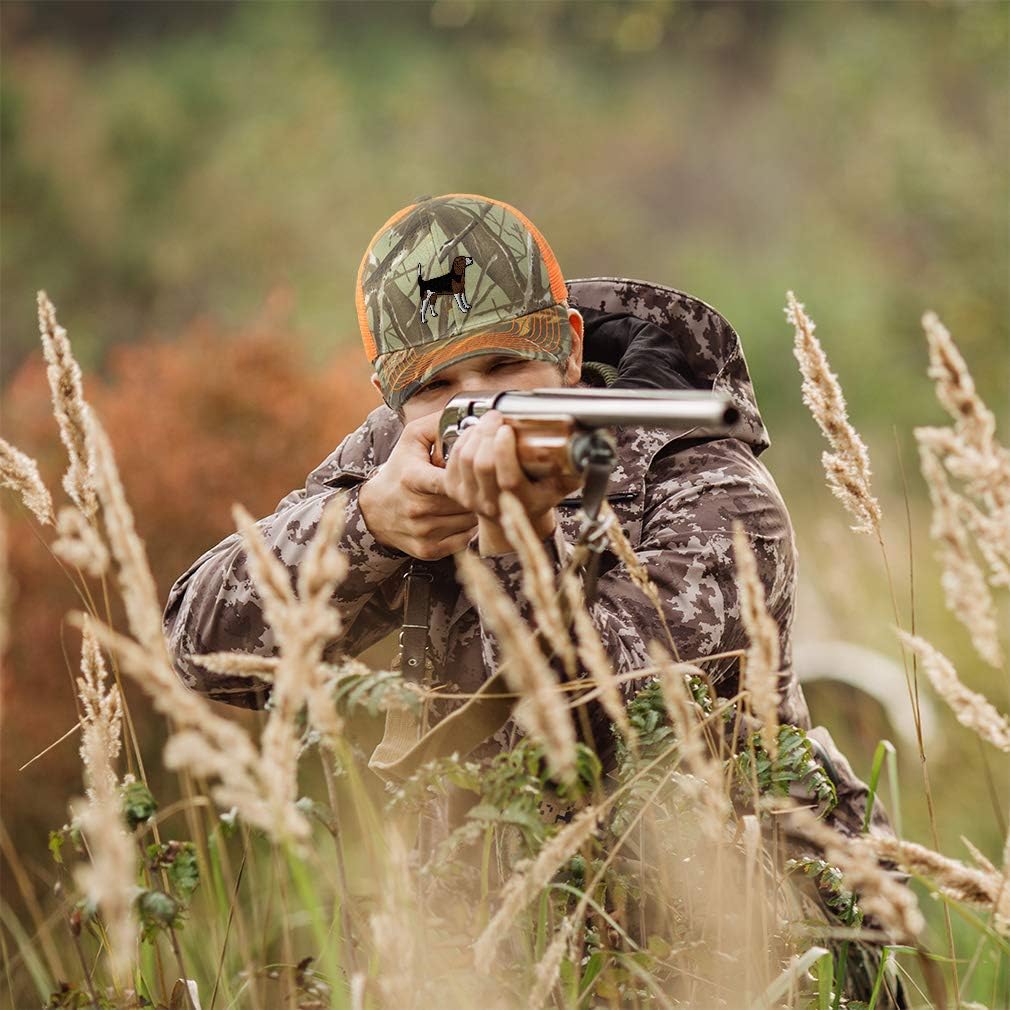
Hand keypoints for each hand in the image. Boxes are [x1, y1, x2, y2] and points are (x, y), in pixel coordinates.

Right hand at [358, 412, 477, 559]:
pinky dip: (470, 526)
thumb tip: (473, 416)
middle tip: (487, 479)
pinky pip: (465, 538)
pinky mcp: (429, 551)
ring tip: (474, 495)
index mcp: (413, 479)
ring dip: (477, 507)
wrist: (374, 511)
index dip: (471, 471)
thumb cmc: (399, 471)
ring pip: (470, 520)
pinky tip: (464, 514)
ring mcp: (423, 532)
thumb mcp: (411, 440)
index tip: (481, 463)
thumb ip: (438, 424)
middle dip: (480, 488)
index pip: (450, 478)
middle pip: (467, 499)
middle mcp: (417, 509)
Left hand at [442, 410, 583, 554]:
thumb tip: (594, 446)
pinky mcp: (454, 491)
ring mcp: (470, 499)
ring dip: (475, 433)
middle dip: (487, 433)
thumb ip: (576, 468)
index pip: (506, 479)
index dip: (503, 452)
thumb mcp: (562, 485)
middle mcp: (492, 504)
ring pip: (464, 459)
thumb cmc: (540, 494)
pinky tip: (475, 432)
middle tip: (497, 417)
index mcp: (521, 503)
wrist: (515, 515)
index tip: (507, 428)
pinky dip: (462, 440)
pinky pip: (453, 460)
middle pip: (481, 465)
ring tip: (488, 421)